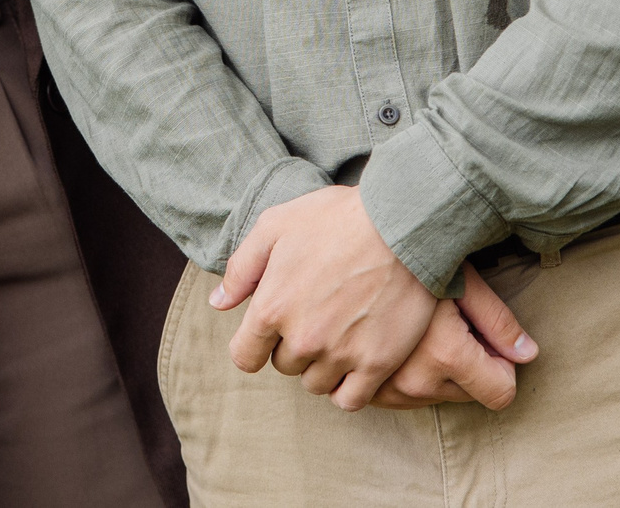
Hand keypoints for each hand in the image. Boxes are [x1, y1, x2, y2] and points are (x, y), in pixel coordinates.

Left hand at [215, 187, 534, 411]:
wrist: (402, 224)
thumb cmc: (336, 218)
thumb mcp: (276, 226)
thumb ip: (242, 269)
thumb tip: (218, 303)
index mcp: (272, 307)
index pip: (244, 357)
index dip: (254, 344)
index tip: (271, 330)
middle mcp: (303, 339)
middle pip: (284, 366)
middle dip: (293, 345)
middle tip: (316, 314)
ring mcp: (341, 354)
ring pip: (316, 383)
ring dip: (321, 365)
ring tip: (339, 332)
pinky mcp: (377, 364)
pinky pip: (349, 400)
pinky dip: (348, 387)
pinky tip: (355, 361)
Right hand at [370, 269, 537, 411]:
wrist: (353, 257)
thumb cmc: (410, 262)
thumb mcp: (463, 282)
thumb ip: (498, 321)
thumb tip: (528, 354)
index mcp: (445, 355)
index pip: (501, 393)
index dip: (502, 364)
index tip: (483, 336)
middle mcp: (417, 382)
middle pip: (471, 395)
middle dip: (469, 367)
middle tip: (448, 325)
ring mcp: (389, 391)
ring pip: (439, 397)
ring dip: (439, 372)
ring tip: (420, 330)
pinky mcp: (369, 393)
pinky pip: (408, 398)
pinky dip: (412, 375)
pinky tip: (401, 343)